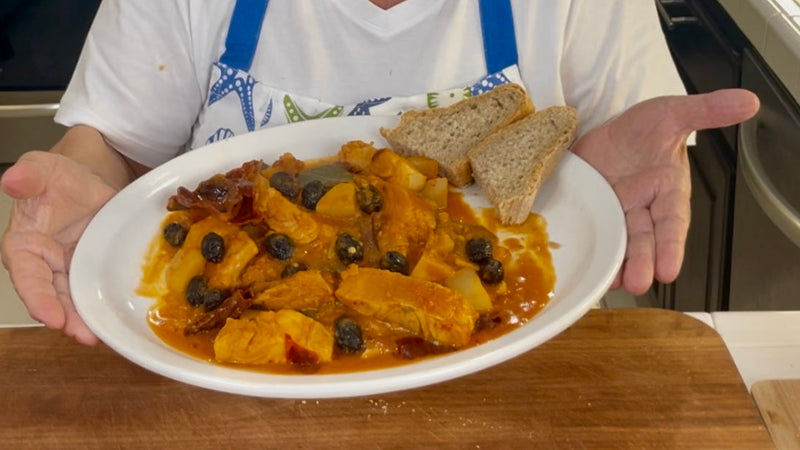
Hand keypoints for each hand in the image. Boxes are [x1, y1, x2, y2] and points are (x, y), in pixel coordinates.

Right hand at [1, 151, 117, 343]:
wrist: (89, 179)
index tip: (50, 317)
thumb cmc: (59, 176)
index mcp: (24, 246)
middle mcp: (44, 265)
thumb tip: (12, 180)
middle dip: (67, 319)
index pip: (27, 276)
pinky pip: (96, 292)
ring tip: (100, 337)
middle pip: (52, 298)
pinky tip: (116, 323)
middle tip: (84, 336)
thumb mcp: (43, 168)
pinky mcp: (92, 272)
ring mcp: (69, 272)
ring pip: (75, 301)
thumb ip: (28, 176)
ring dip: (85, 321)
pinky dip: (103, 307)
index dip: (38, 298)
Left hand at [572, 89, 758, 294]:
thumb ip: (706, 110)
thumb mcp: (672, 113)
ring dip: (617, 265)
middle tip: (638, 284)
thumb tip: (748, 101)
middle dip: (642, 262)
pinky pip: (590, 232)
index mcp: (665, 189)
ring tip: (614, 284)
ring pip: (617, 242)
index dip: (670, 246)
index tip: (669, 270)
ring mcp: (612, 211)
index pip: (671, 221)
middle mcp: (640, 206)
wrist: (604, 127)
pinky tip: (588, 268)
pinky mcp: (587, 210)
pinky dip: (590, 249)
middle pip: (642, 239)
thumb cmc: (644, 128)